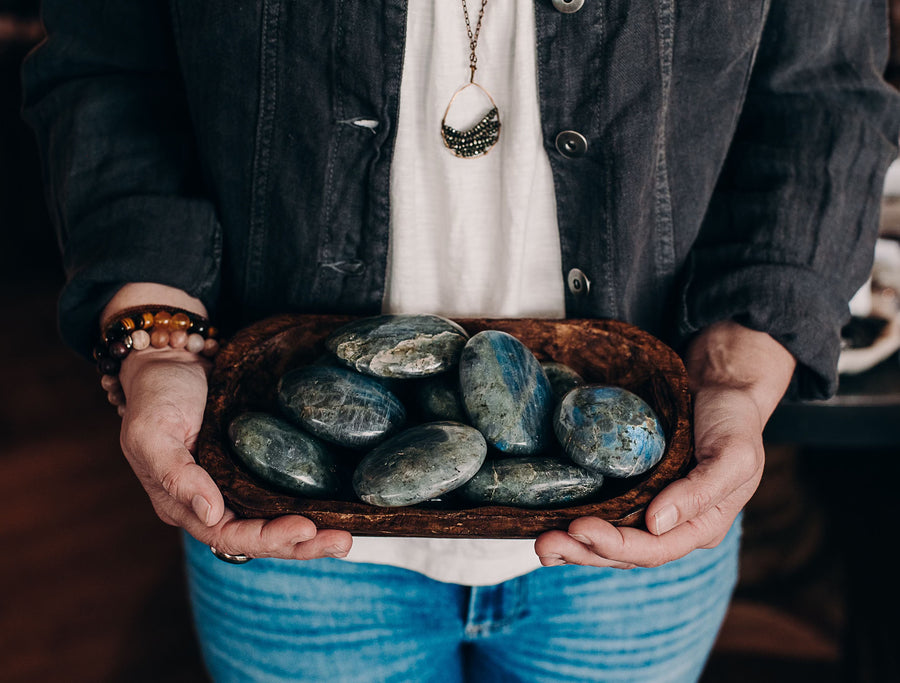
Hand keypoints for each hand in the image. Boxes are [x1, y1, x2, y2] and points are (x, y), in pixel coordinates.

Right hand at [104, 283, 351, 560]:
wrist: (172, 359)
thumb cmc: (155, 396)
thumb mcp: (152, 434)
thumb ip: (177, 477)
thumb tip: (211, 515)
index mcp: (185, 505)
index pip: (229, 537)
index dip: (268, 537)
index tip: (306, 528)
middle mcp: (214, 504)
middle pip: (260, 538)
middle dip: (302, 544)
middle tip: (342, 541)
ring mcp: (237, 485)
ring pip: (276, 521)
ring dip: (311, 534)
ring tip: (346, 537)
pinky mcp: (256, 465)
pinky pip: (283, 492)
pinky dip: (309, 504)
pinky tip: (337, 507)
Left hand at [534, 321, 795, 568]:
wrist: (721, 389)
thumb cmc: (733, 421)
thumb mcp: (733, 454)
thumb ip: (701, 491)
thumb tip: (656, 523)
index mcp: (701, 526)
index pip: (654, 549)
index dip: (615, 544)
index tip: (579, 527)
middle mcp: (673, 526)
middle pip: (625, 552)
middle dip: (583, 550)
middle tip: (545, 543)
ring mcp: (651, 510)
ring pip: (610, 541)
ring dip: (574, 546)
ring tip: (540, 544)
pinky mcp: (633, 491)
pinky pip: (604, 515)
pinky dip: (576, 523)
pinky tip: (548, 523)